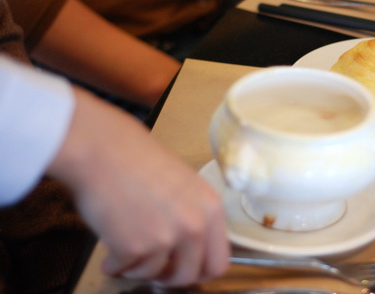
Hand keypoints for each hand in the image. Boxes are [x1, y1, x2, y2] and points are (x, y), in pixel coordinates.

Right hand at [47, 88, 229, 285]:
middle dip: (169, 278)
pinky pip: (126, 270)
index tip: (184, 268)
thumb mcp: (183, 183)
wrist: (102, 149)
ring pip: (155, 275)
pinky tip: (109, 253)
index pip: (219, 261)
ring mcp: (166, 238)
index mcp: (211, 208)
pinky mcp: (134, 248)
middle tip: (154, 270)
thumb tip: (188, 246)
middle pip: (190, 275)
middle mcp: (195, 225)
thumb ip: (192, 214)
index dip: (201, 270)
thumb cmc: (137, 158)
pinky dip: (115, 266)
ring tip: (125, 251)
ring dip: (138, 269)